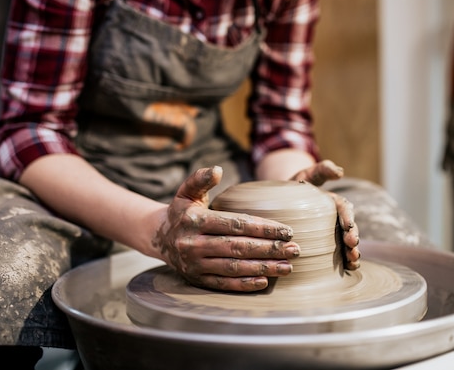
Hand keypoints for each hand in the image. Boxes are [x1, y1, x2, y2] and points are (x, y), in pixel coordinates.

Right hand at [152, 166, 300, 291]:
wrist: (158, 237)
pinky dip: (245, 285)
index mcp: (195, 221)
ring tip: (288, 267)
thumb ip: (200, 179)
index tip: (287, 230)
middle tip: (294, 250)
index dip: (263, 228)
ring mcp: (195, 265)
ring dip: (263, 268)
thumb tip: (217, 169)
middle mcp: (193, 244)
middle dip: (269, 249)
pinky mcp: (197, 280)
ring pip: (234, 268)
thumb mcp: (186, 191)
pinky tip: (265, 281)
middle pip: (238, 248)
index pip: (235, 224)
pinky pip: (224, 284)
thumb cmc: (182, 211)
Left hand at [289, 160, 360, 269]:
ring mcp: (332, 231)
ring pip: (346, 243)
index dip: (348, 218)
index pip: (344, 209)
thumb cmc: (297, 185)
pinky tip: (349, 269)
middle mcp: (337, 218)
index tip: (348, 228)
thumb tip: (340, 172)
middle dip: (353, 239)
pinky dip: (345, 261)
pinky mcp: (327, 243)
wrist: (284, 199)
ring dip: (352, 252)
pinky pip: (338, 253)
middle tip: (352, 248)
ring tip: (353, 262)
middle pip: (349, 229)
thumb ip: (323, 170)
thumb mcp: (308, 174)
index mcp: (334, 202)